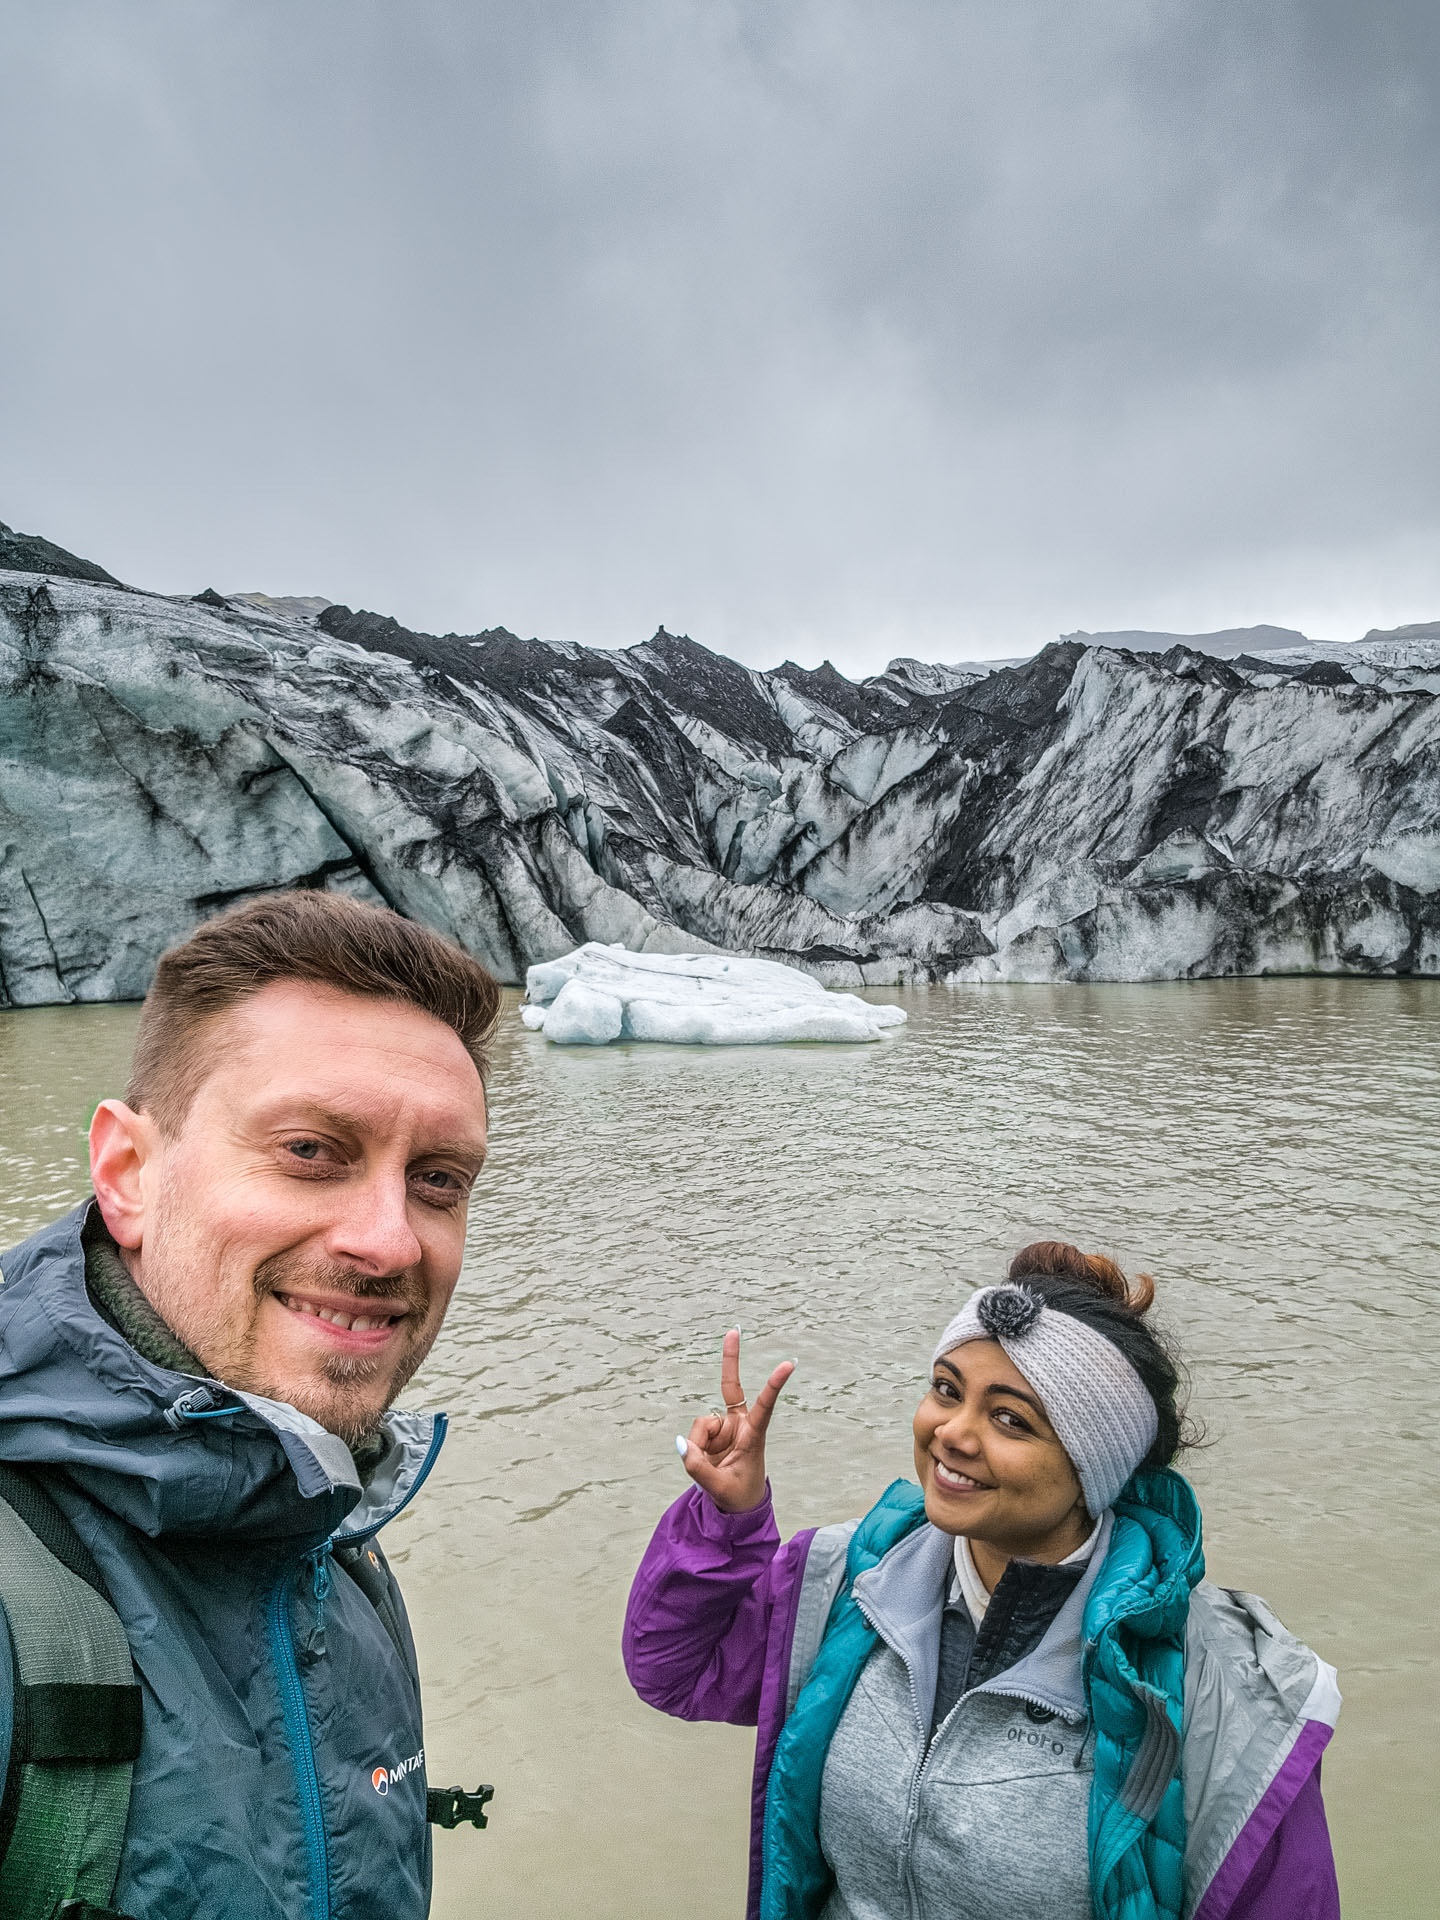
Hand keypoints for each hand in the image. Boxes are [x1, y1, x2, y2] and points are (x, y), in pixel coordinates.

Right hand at [677, 1329, 794, 1513]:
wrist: (738, 1506)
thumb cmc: (739, 1496)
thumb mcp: (719, 1488)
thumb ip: (698, 1467)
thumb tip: (680, 1443)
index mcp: (754, 1436)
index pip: (764, 1406)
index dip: (774, 1385)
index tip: (789, 1364)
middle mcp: (740, 1425)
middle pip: (731, 1387)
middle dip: (730, 1359)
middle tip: (734, 1330)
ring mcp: (725, 1427)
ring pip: (702, 1424)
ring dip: (699, 1446)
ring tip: (710, 1467)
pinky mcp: (712, 1433)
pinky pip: (695, 1434)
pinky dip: (694, 1449)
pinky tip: (705, 1461)